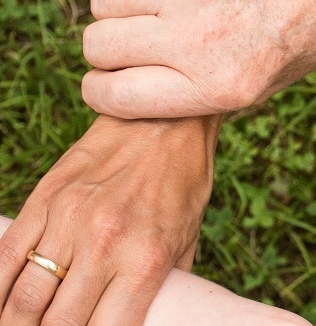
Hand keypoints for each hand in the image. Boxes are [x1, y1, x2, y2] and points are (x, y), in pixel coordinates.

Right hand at [0, 115, 219, 325]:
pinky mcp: (46, 197)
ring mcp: (70, 219)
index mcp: (146, 260)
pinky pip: (8, 253)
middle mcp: (105, 244)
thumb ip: (164, 283)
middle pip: (57, 324)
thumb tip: (149, 316)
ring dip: (17, 323)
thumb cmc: (183, 181)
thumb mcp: (187, 237)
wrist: (166, 120)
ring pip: (24, 297)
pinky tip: (3, 302)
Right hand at [81, 0, 315, 118]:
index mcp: (220, 86)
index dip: (101, 91)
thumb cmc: (303, 31)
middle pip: (99, 45)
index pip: (114, 97)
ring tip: (148, 7)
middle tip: (134, 43)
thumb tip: (141, 89)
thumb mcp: (265, 85)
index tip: (108, 82)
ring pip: (103, 1)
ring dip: (116, 9)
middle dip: (108, 50)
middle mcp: (199, 39)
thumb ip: (202, 93)